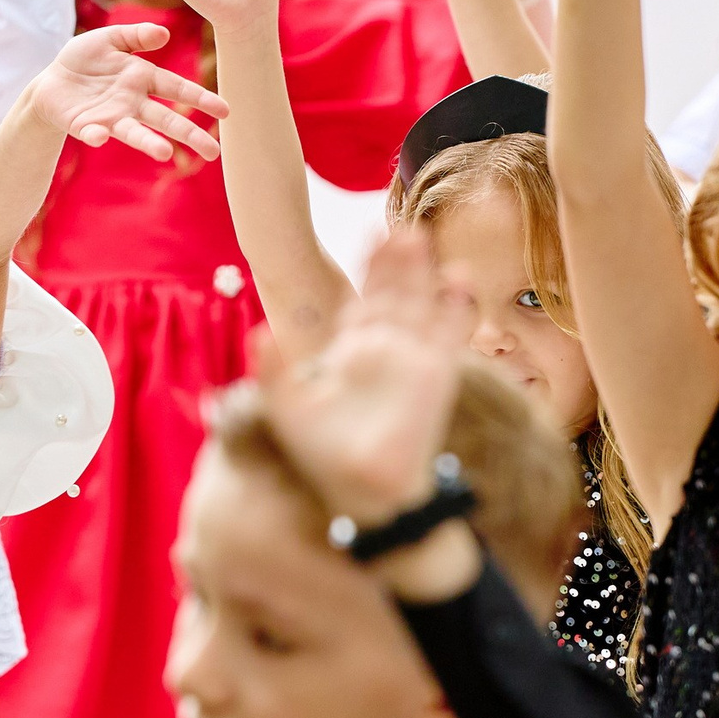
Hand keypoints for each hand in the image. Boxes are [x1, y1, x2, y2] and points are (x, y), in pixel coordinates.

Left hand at [27, 22, 228, 161]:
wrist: (51, 82)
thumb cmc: (84, 59)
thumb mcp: (109, 38)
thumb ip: (135, 35)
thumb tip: (163, 33)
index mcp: (143, 79)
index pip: (177, 88)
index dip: (200, 99)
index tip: (225, 111)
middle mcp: (132, 103)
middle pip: (166, 119)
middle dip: (189, 135)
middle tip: (213, 153)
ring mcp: (111, 118)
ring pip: (135, 132)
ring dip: (149, 143)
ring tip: (165, 153)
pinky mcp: (87, 127)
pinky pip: (93, 133)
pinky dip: (96, 136)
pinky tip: (100, 137)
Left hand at [255, 229, 473, 525]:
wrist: (362, 490)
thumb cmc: (322, 456)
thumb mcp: (287, 407)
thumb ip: (273, 369)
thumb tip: (259, 333)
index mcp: (348, 353)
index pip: (357, 298)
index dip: (364, 269)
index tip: (367, 232)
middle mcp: (381, 350)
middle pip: (391, 292)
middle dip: (394, 261)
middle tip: (399, 227)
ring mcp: (410, 357)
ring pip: (418, 302)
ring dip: (420, 272)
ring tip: (417, 235)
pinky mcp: (435, 372)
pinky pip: (449, 332)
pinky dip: (455, 306)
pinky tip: (459, 277)